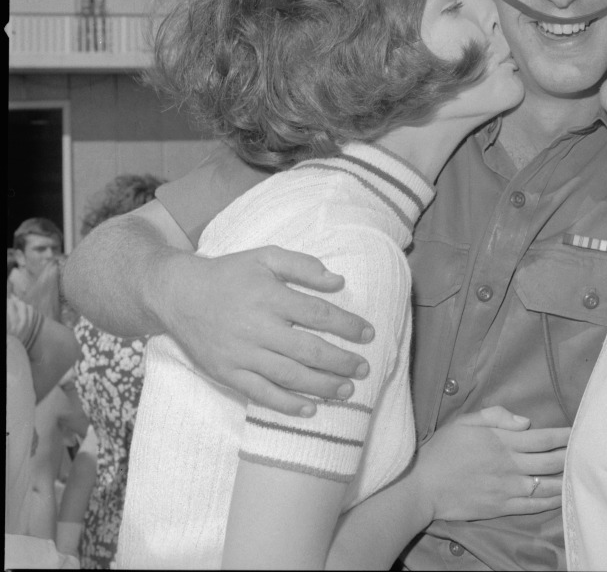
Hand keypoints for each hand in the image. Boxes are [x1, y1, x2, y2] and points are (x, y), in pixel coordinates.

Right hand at [156, 245, 375, 415]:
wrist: (178, 295)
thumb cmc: (229, 274)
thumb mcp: (266, 256)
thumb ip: (303, 266)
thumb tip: (339, 281)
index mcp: (270, 297)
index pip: (318, 314)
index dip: (347, 325)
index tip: (368, 334)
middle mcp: (257, 328)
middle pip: (308, 350)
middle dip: (341, 362)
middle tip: (364, 369)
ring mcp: (241, 355)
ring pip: (288, 376)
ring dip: (321, 386)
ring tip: (346, 391)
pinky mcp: (227, 374)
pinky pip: (261, 394)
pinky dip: (286, 405)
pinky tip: (310, 409)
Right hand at [419, 406, 570, 519]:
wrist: (424, 486)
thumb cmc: (444, 449)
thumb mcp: (467, 420)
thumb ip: (497, 416)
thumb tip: (525, 421)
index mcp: (502, 441)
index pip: (542, 438)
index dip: (564, 435)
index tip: (579, 432)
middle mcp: (510, 465)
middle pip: (550, 461)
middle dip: (571, 456)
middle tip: (588, 452)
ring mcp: (507, 489)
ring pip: (546, 485)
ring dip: (565, 480)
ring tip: (582, 475)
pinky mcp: (501, 508)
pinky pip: (532, 506)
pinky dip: (550, 502)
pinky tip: (561, 497)